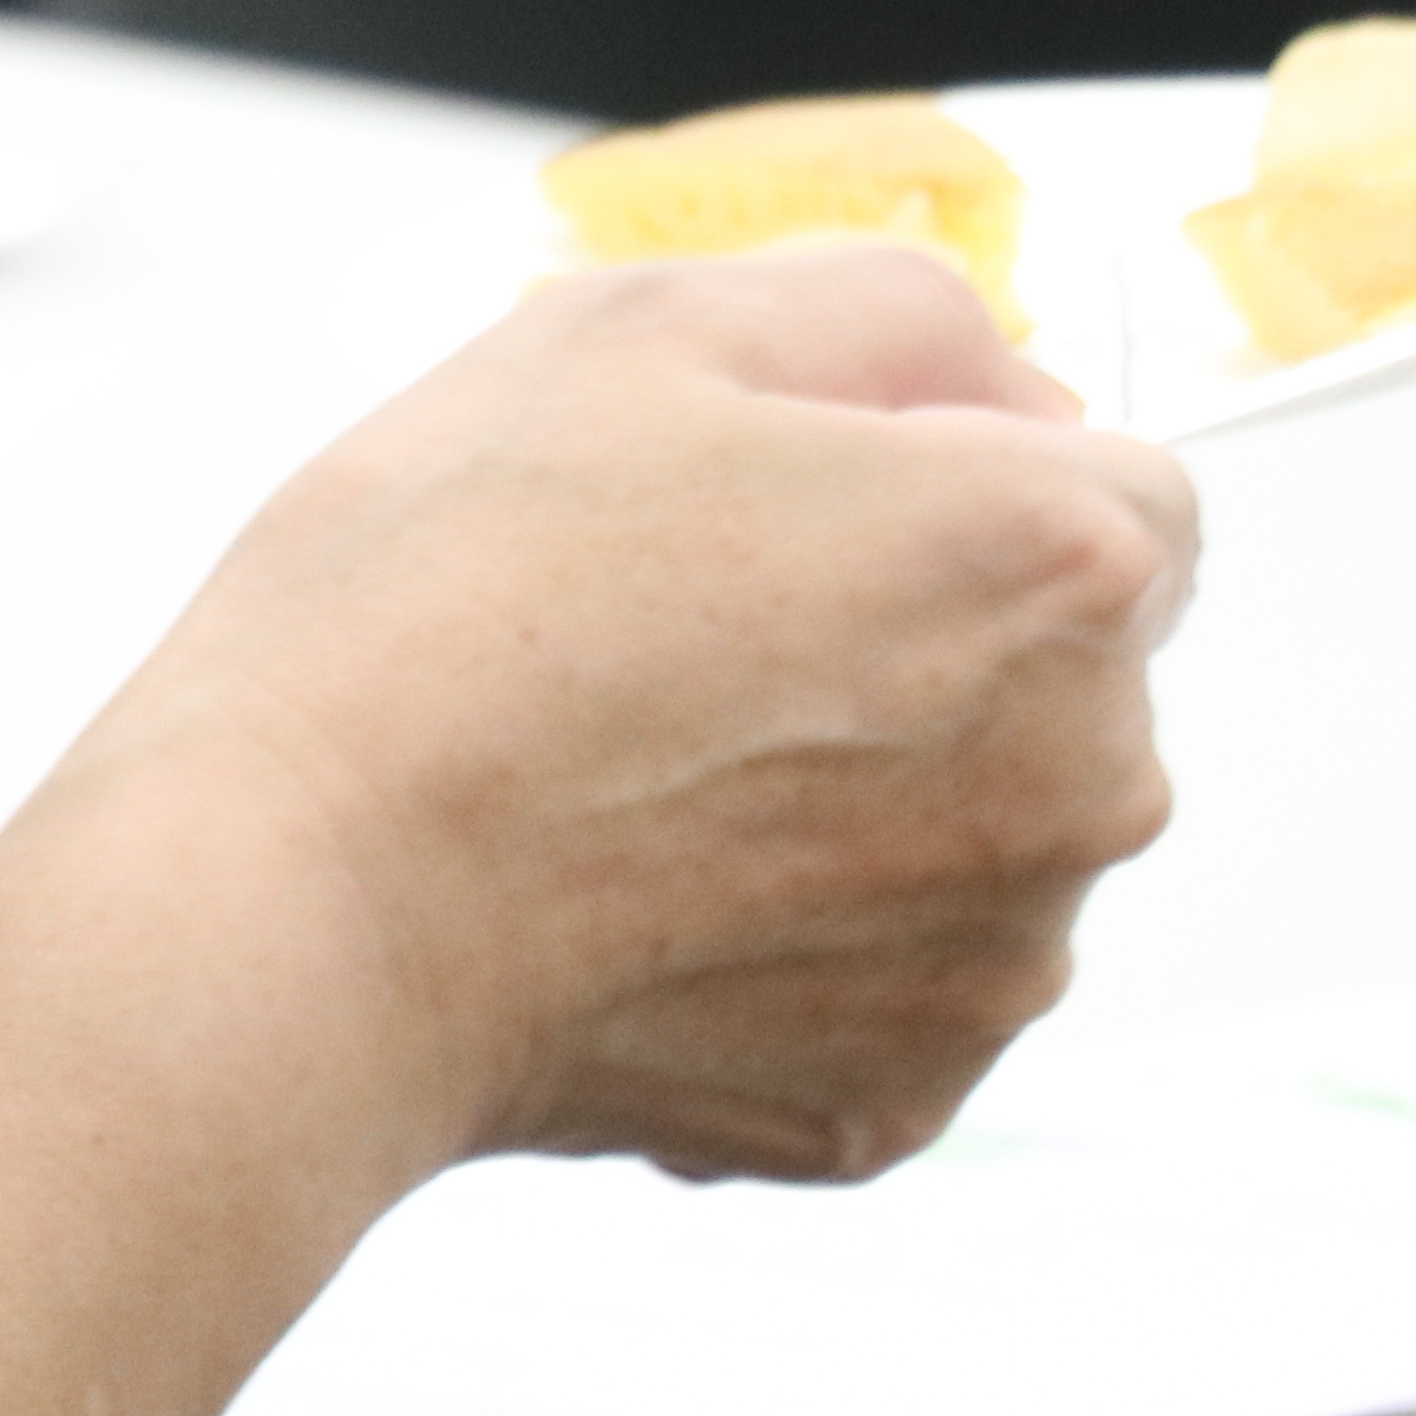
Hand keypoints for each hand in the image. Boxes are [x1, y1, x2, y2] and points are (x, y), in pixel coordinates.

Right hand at [124, 243, 1195, 1178]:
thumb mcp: (638, 326)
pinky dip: (785, 937)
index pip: (1121, 485)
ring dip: (852, 789)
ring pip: (970, 828)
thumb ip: (879, 310)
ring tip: (630, 765)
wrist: (294, 903)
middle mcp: (1088, 776)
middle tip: (675, 623)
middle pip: (1059, 669)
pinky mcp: (900, 1105)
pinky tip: (627, 890)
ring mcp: (999, 963)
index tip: (790, 503)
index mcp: (1052, 563)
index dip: (948, 469)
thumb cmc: (436, 610)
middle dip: (915, 634)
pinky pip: (882, 978)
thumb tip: (992, 380)